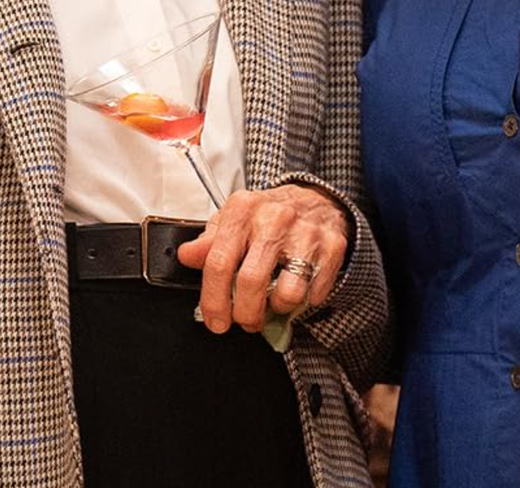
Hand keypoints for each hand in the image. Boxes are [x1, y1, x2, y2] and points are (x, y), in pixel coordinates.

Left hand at [178, 184, 349, 333]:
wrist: (317, 198)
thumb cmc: (269, 215)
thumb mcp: (234, 219)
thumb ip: (208, 241)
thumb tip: (186, 256)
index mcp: (243, 209)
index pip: (219, 261)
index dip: (214, 299)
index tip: (215, 320)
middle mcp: (274, 218)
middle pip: (251, 281)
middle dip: (245, 314)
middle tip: (245, 321)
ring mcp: (305, 232)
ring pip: (288, 293)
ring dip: (277, 308)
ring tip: (273, 300)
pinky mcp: (332, 247)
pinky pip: (314, 292)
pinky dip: (304, 300)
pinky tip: (297, 287)